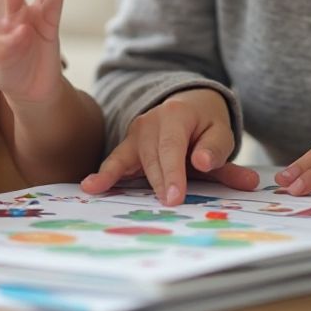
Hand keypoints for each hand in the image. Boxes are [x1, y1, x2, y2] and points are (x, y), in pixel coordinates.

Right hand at [79, 88, 258, 205]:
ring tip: (118, 197)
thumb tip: (204, 162)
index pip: (171, 146)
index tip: (175, 197)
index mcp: (176, 114)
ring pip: (133, 161)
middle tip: (169, 205)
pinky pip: (115, 160)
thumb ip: (217, 151)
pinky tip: (90, 186)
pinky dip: (104, 174)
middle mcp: (151, 120)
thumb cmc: (205, 125)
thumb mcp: (220, 133)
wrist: (189, 105)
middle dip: (160, 182)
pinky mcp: (128, 145)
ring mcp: (136, 132)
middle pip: (152, 157)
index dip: (172, 173)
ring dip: (133, 183)